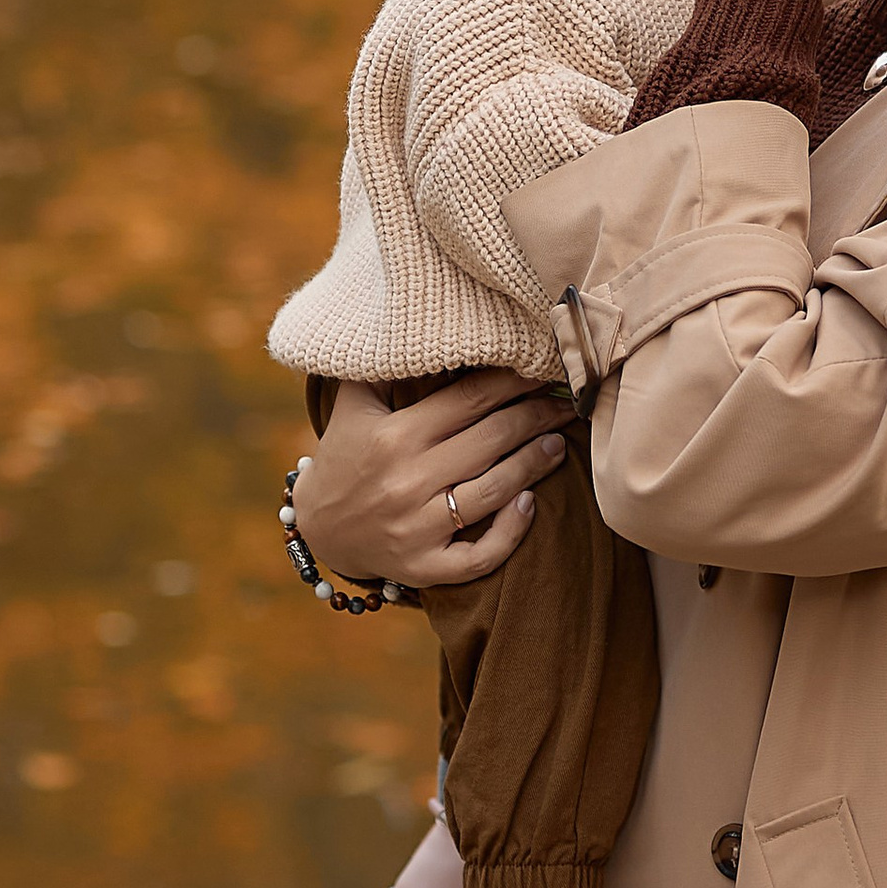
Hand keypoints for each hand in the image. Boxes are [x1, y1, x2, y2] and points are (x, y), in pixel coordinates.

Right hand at [296, 371, 572, 590]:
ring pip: (492, 492)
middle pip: (491, 440)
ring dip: (533, 465)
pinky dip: (510, 533)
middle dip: (536, 417)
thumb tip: (416, 319)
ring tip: (559, 444)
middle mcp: (406, 482)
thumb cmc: (345, 456)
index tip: (543, 367)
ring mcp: (417, 529)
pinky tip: (529, 505)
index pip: (469, 399)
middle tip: (568, 402)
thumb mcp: (353, 405)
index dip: (513, 381)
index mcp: (393, 436)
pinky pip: (479, 556)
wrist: (318, 529)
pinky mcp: (424, 568)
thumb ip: (383, 365)